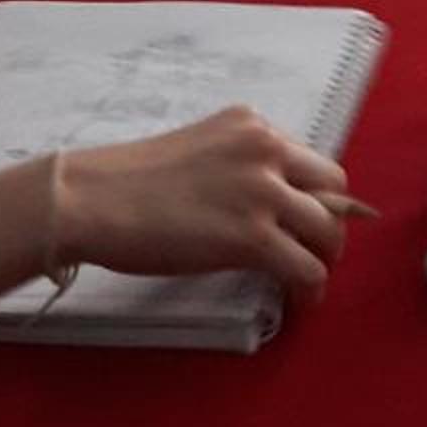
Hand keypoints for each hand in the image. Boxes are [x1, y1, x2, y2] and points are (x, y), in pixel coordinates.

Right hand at [55, 109, 350, 302]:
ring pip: (328, 230)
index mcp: (252, 125)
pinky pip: (307, 268)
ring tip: (310, 278)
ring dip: (325, 258)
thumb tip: (263, 200)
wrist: (91, 199)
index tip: (307, 220)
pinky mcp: (253, 237)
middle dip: (333, 223)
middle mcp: (266, 149)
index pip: (311, 160)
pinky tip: (300, 301)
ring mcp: (263, 192)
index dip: (316, 196)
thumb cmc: (128, 181)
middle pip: (334, 190)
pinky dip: (311, 289)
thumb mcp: (200, 150)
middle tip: (316, 250)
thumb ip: (237, 164)